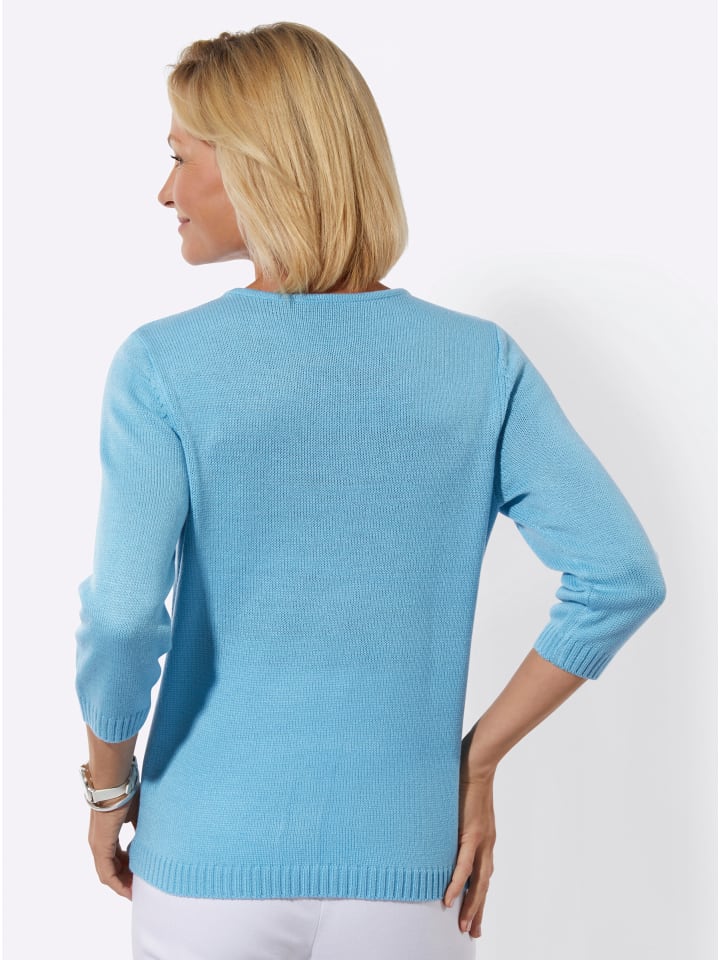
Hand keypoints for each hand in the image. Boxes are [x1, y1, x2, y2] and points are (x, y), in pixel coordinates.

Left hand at [87, 788, 139, 899]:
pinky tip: (129, 890)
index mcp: (107, 834)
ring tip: (136, 892)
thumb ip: (140, 828)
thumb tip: (152, 838)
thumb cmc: (126, 793)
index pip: (116, 857)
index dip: (128, 868)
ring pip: (108, 874)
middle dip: (126, 879)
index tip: (140, 874)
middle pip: (111, 869)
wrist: (114, 784)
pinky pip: (107, 874)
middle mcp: (99, 843)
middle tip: (140, 887)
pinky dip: (117, 884)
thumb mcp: (137, 814)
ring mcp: (98, 846)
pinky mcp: (100, 847)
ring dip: (122, 884)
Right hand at [443, 761, 495, 938]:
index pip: (483, 875)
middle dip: (478, 910)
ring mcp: (481, 840)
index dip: (479, 895)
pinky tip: (450, 899)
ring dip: (471, 905)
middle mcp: (487, 844)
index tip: (474, 914)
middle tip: (472, 931)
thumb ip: (456, 822)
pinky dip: (458, 883)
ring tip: (465, 925)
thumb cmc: (466, 780)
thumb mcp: (462, 808)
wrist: (476, 762)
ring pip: (478, 882)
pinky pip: (464, 865)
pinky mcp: (472, 833)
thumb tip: (441, 828)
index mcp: (485, 839)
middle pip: (484, 885)